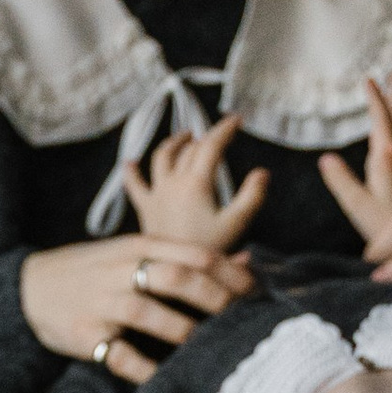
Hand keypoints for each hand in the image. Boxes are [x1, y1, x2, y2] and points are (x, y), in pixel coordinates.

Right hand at [19, 231, 256, 388]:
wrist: (29, 288)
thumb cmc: (95, 272)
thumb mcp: (136, 254)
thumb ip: (186, 258)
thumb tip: (247, 264)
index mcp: (138, 247)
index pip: (195, 255)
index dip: (231, 276)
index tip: (256, 297)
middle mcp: (120, 271)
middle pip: (177, 278)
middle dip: (216, 301)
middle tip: (242, 324)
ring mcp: (100, 303)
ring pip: (149, 313)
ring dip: (185, 333)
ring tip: (209, 351)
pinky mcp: (84, 335)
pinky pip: (119, 355)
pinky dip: (146, 370)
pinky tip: (167, 379)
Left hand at [123, 110, 269, 251]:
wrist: (175, 272)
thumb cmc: (208, 250)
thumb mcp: (237, 224)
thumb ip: (253, 196)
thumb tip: (262, 172)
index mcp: (196, 182)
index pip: (211, 145)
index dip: (224, 129)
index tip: (237, 119)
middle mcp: (173, 182)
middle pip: (189, 149)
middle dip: (205, 136)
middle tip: (219, 134)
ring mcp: (156, 194)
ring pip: (161, 158)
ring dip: (174, 143)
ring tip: (185, 136)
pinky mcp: (145, 209)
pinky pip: (134, 185)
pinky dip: (131, 172)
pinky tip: (129, 162)